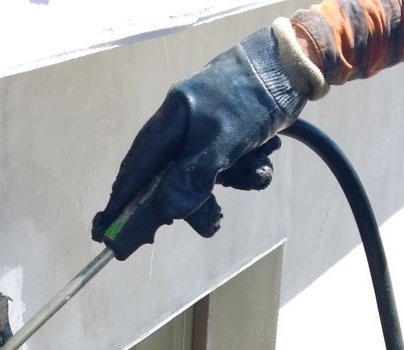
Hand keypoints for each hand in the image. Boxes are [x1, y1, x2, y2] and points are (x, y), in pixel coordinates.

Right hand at [91, 26, 309, 258]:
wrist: (295, 65)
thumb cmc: (254, 97)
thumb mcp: (223, 139)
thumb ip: (193, 176)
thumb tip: (164, 210)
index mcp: (171, 121)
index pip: (137, 167)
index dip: (123, 200)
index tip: (108, 229)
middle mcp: (183, 127)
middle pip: (172, 179)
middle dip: (197, 201)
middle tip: (214, 219)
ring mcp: (207, 132)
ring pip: (206, 176)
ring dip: (234, 181)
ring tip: (256, 171)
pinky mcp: (231, 136)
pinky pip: (230, 167)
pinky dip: (249, 170)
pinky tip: (265, 160)